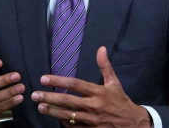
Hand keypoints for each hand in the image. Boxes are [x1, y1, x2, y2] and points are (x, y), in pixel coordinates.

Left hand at [31, 47, 151, 126]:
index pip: (75, 84)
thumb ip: (105, 66)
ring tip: (40, 107)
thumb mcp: (114, 83)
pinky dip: (63, 122)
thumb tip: (101, 48)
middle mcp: (94, 106)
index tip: (44, 79)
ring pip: (67, 116)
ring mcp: (91, 121)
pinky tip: (54, 117)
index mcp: (99, 92)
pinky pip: (73, 126)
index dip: (58, 81)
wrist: (133, 125)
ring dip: (52, 111)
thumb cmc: (121, 102)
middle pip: (67, 101)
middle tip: (35, 95)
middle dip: (49, 98)